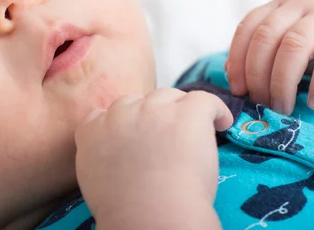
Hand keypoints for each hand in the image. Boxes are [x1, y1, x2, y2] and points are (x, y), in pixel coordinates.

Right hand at [74, 88, 231, 228]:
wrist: (149, 216)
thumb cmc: (122, 208)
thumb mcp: (92, 175)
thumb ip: (98, 152)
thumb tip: (114, 150)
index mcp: (93, 127)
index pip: (107, 112)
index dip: (126, 125)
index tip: (138, 140)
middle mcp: (121, 112)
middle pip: (139, 101)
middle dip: (151, 117)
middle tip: (166, 142)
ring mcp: (154, 109)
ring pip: (170, 96)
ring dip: (179, 112)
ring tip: (193, 135)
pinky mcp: (188, 113)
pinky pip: (205, 100)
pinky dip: (216, 111)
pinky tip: (221, 124)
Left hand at [227, 0, 313, 114]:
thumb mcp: (296, 36)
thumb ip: (267, 49)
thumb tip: (231, 73)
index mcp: (283, 4)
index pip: (248, 27)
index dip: (238, 59)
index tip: (237, 89)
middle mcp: (303, 2)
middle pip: (266, 37)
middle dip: (258, 75)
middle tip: (261, 103)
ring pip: (294, 45)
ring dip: (283, 82)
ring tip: (283, 107)